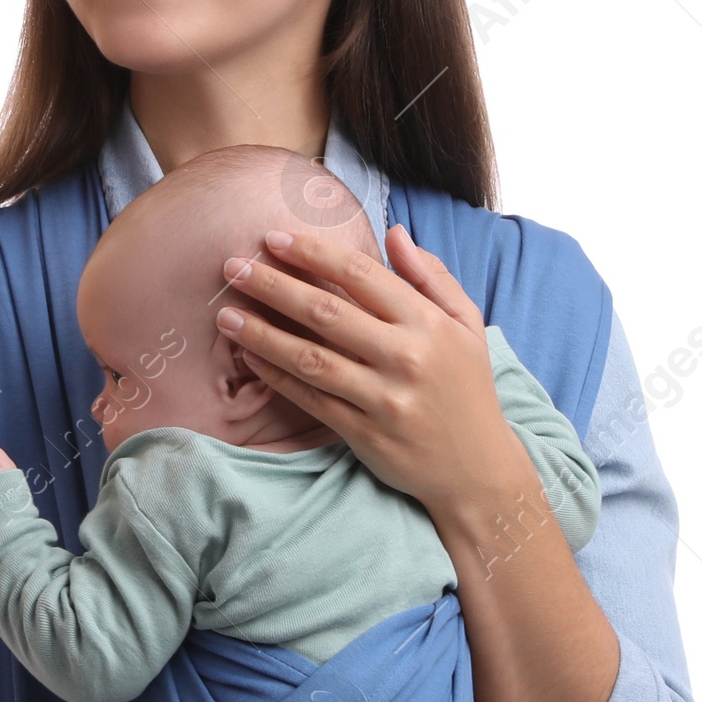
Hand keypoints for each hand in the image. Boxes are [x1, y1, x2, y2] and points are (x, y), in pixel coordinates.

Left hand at [216, 224, 523, 517]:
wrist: (476, 468)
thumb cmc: (467, 388)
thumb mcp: (467, 325)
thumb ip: (431, 277)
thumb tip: (395, 233)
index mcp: (428, 323)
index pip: (361, 275)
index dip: (313, 253)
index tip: (274, 239)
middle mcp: (405, 357)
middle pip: (326, 312)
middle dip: (273, 286)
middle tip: (232, 268)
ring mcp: (383, 398)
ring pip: (310, 358)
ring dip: (262, 334)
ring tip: (225, 315)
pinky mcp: (364, 433)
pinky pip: (310, 399)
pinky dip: (277, 377)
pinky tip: (250, 357)